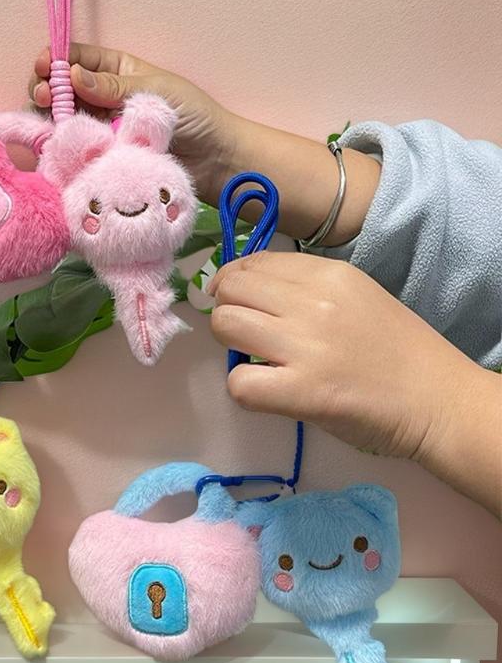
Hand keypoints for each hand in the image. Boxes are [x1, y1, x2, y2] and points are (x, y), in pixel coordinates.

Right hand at [28, 43, 233, 205]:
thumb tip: (73, 75)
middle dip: (47, 89)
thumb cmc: (192, 116)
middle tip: (43, 96)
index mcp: (118, 72)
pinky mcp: (103, 159)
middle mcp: (105, 100)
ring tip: (44, 120)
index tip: (44, 67)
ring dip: (48, 118)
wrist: (213, 161)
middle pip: (64, 90)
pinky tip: (50, 143)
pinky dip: (60, 146)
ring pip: (64, 120)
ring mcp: (102, 131)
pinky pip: (76, 150)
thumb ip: (112, 87)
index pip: (79, 60)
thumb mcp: (153, 91)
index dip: (58, 60)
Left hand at [209, 252, 501, 514]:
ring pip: (225, 324)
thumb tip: (244, 290)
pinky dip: (243, 390)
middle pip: (230, 288)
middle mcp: (313, 301)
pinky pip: (239, 383)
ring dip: (230, 345)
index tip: (239, 303)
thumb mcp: (355, 296)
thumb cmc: (396, 350)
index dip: (232, 282)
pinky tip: (269, 393)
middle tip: (246, 335)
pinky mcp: (303, 391)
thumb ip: (304, 288)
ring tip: (257, 361)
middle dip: (226, 310)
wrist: (437, 400)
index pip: (252, 262)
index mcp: (328, 274)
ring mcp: (306, 345)